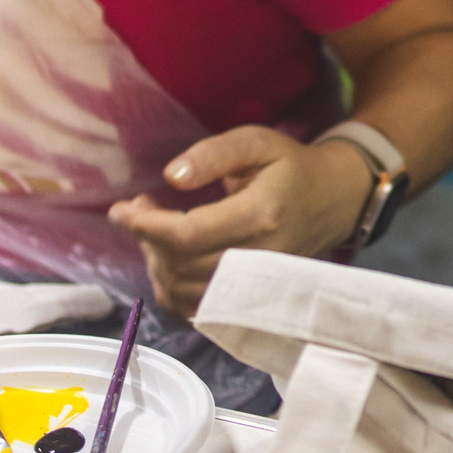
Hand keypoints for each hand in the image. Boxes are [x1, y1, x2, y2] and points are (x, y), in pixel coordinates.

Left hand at [108, 129, 375, 317]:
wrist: (331, 200)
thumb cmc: (289, 167)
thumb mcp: (255, 142)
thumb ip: (213, 154)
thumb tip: (171, 176)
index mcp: (261, 215)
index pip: (187, 235)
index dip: (146, 225)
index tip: (122, 209)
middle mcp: (259, 258)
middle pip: (180, 265)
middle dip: (146, 239)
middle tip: (140, 208)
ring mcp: (257, 287)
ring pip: (183, 291)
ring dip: (155, 262)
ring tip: (155, 230)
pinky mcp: (251, 300)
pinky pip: (195, 309)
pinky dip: (170, 288)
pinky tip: (168, 258)